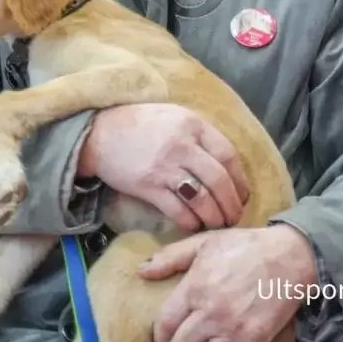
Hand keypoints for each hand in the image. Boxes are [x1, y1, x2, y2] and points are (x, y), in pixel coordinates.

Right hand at [78, 104, 248, 231]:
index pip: (228, 155)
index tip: (243, 195)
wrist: (99, 133)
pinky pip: (178, 211)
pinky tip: (193, 224)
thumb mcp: (174, 117)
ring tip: (218, 224)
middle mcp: (182, 144)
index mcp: (192, 124)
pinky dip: (190, 221)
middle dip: (231, 204)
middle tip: (234, 217)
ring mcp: (164, 166)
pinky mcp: (148, 186)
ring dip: (214, 217)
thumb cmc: (141, 125)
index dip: (240, 180)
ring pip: (202, 199)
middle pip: (219, 180)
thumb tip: (227, 166)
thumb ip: (199, 135)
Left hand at [139, 224, 316, 341]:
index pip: (165, 324)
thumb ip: (171, 257)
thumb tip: (142, 271)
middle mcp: (211, 314)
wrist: (290, 258)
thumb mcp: (205, 243)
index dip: (159, 335)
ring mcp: (232, 331)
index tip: (161, 336)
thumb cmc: (245, 247)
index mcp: (195, 288)